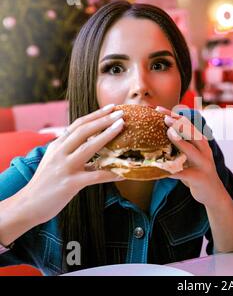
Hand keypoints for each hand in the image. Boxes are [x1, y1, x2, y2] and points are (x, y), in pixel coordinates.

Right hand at [20, 104, 124, 223]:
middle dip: (103, 119)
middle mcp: (60, 152)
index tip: (111, 107)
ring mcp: (65, 167)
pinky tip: (123, 173)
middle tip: (121, 113)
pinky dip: (111, 174)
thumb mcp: (55, 160)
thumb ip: (70, 150)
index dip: (95, 114)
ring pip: (89, 147)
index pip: (78, 124)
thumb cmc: (46, 183)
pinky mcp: (70, 183)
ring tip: (122, 126)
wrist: (28, 205)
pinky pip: (96, 176)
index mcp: (57, 145)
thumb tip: (92, 142)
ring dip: (108, 135)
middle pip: (84, 130)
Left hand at [155, 107, 224, 205]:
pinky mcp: (200, 178)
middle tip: (164, 118)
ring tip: (169, 134)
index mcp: (201, 143)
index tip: (159, 109)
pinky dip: (174, 171)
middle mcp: (204, 151)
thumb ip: (181, 145)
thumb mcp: (192, 156)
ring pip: (192, 150)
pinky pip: (186, 173)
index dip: (175, 116)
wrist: (214, 193)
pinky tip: (163, 169)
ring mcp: (204, 164)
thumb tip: (159, 134)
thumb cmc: (198, 172)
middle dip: (179, 124)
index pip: (188, 125)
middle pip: (192, 134)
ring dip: (181, 141)